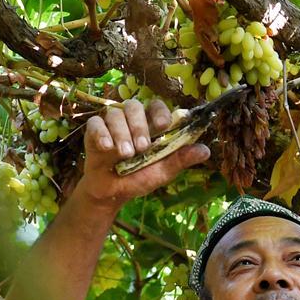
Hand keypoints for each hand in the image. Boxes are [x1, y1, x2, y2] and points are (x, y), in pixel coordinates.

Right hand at [77, 99, 210, 209]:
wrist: (111, 193)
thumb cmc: (138, 178)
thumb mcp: (162, 171)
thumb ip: (180, 159)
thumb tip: (206, 150)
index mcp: (150, 125)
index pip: (156, 106)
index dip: (159, 112)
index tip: (163, 125)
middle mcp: (131, 120)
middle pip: (135, 106)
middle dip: (139, 126)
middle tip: (142, 148)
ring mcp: (112, 124)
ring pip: (116, 114)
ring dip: (122, 134)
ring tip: (126, 155)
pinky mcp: (93, 131)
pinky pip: (96, 123)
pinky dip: (102, 134)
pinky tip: (106, 148)